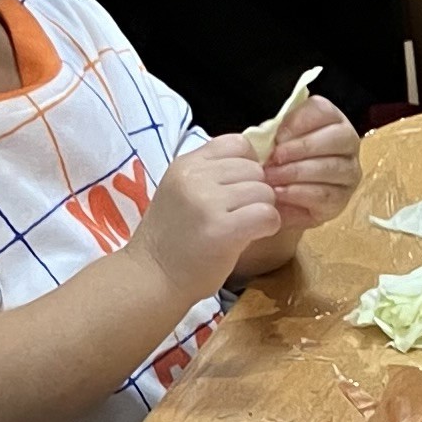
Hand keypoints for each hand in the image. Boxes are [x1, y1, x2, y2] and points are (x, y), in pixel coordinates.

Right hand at [138, 138, 285, 305]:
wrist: (152, 278)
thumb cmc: (173, 240)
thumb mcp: (183, 193)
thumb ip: (214, 176)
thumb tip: (263, 168)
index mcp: (185, 164)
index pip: (237, 144)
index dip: (249, 165)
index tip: (241, 189)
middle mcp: (194, 177)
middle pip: (254, 169)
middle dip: (257, 192)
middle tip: (242, 214)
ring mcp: (206, 202)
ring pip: (264, 191)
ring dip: (264, 210)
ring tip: (245, 227)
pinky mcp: (221, 229)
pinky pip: (267, 215)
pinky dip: (269, 226)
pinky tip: (253, 236)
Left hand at [258, 94, 358, 234]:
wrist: (283, 197)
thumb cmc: (280, 160)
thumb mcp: (275, 140)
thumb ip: (273, 132)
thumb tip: (265, 134)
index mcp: (332, 119)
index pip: (323, 110)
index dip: (299, 121)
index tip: (278, 136)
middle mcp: (348, 143)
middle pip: (336, 137)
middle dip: (302, 147)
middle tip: (275, 157)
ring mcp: (349, 172)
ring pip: (330, 167)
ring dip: (296, 171)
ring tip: (271, 177)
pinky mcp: (342, 199)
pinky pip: (324, 194)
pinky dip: (298, 193)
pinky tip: (280, 192)